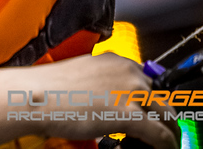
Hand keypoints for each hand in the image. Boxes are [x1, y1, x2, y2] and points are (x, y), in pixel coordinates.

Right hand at [25, 53, 178, 148]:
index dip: (150, 102)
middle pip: (161, 99)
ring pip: (167, 117)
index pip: (146, 81)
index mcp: (115, 60)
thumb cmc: (48, 87)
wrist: (34, 94)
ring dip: (168, 132)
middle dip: (163, 118)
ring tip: (161, 145)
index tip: (150, 113)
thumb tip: (108, 99)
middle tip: (159, 132)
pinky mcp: (130, 115)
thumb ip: (100, 82)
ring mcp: (131, 93)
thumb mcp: (81, 75)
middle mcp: (128, 72)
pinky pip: (161, 135)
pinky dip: (166, 145)